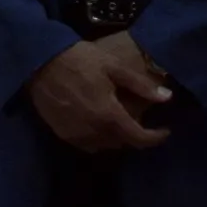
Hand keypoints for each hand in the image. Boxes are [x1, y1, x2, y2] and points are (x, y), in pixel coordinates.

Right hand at [26, 41, 171, 152]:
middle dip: (136, 135)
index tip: (166, 130)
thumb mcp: (114, 67)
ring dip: (116, 138)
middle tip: (141, 120)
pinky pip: (87, 145)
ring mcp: (76, 135)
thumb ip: (141, 86)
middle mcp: (93, 131)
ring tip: (120, 122)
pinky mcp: (62, 134)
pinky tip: (99, 123)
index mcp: (109, 115)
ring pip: (104, 147)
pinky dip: (98, 139)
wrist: (40, 62)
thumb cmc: (80, 60)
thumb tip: (167, 98)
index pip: (138, 138)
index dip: (155, 137)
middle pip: (122, 143)